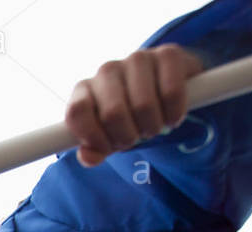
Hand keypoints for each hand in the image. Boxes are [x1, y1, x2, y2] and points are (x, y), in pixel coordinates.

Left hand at [66, 44, 203, 166]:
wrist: (167, 88)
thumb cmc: (129, 117)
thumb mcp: (109, 136)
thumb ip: (95, 149)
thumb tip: (89, 158)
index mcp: (84, 89)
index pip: (78, 112)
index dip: (93, 137)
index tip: (108, 147)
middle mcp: (107, 70)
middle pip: (113, 114)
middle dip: (127, 136)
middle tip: (137, 137)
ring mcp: (136, 59)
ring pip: (143, 105)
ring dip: (152, 127)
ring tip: (153, 126)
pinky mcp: (167, 53)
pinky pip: (171, 93)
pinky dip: (174, 114)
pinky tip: (172, 116)